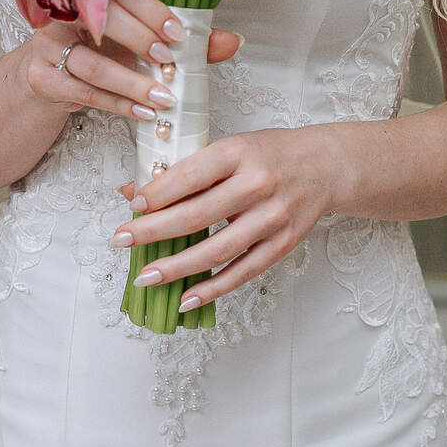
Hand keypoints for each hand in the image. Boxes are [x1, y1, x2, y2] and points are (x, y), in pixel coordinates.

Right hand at [22, 0, 240, 124]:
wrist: (47, 72)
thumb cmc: (100, 47)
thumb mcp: (139, 38)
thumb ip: (185, 39)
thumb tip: (233, 41)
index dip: (152, 10)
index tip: (179, 33)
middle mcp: (67, 11)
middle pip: (105, 21)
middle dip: (142, 42)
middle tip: (170, 63)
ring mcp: (48, 44)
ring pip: (93, 64)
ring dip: (132, 83)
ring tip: (164, 99)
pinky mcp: (42, 77)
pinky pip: (84, 92)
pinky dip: (118, 105)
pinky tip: (143, 113)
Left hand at [113, 125, 341, 307]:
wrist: (325, 166)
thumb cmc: (269, 154)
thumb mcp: (230, 148)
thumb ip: (186, 169)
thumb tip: (134, 190)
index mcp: (238, 153)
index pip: (190, 175)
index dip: (157, 193)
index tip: (132, 206)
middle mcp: (256, 185)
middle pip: (197, 215)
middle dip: (153, 231)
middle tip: (121, 241)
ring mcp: (271, 218)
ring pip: (216, 250)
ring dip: (176, 268)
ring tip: (145, 277)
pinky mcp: (281, 245)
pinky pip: (242, 272)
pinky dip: (212, 288)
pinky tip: (185, 298)